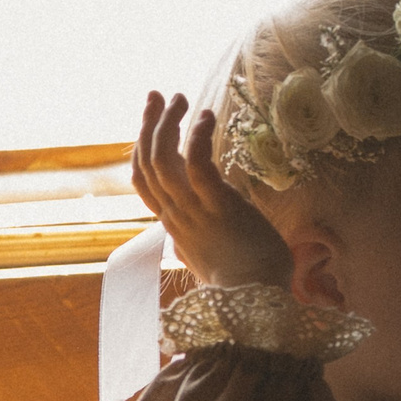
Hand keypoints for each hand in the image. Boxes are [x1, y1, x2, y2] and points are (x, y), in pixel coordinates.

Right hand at [130, 92, 293, 292]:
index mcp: (174, 225)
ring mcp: (195, 213)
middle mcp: (176, 216)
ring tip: (181, 100)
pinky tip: (205, 117)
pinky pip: (197, 167)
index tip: (151, 121)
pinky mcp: (220, 209)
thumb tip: (199, 224)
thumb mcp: (213, 253)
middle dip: (150, 125)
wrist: (257, 304)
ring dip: (168, 124)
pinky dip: (197, 138)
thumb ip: (201, 235)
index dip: (143, 148)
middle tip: (160, 95)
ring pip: (164, 160)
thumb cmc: (246, 280)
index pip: (145, 181)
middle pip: (148, 163)